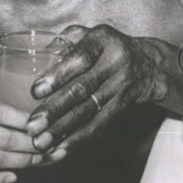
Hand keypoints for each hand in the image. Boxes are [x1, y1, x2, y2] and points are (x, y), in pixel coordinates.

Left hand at [25, 25, 166, 151]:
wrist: (150, 64)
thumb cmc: (107, 46)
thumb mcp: (90, 33)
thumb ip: (65, 40)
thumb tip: (41, 53)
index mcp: (102, 40)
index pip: (80, 58)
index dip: (58, 76)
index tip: (35, 91)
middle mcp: (115, 63)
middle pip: (82, 89)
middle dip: (55, 110)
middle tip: (32, 126)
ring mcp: (121, 86)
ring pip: (89, 111)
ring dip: (63, 129)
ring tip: (41, 142)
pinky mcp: (122, 106)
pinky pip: (100, 124)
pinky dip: (79, 138)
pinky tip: (61, 148)